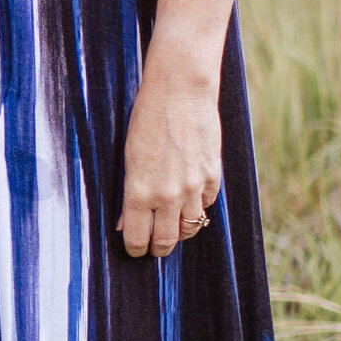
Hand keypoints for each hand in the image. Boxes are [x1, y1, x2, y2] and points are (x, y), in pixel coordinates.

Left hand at [119, 43, 223, 259]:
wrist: (181, 91)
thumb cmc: (147, 118)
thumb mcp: (129, 157)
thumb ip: (131, 192)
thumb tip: (127, 222)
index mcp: (141, 190)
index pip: (138, 237)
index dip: (134, 249)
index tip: (133, 250)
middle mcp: (169, 195)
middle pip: (166, 240)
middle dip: (157, 248)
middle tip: (153, 248)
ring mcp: (194, 187)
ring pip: (190, 228)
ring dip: (180, 232)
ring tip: (171, 228)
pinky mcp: (213, 176)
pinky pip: (206, 205)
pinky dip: (197, 207)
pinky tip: (188, 201)